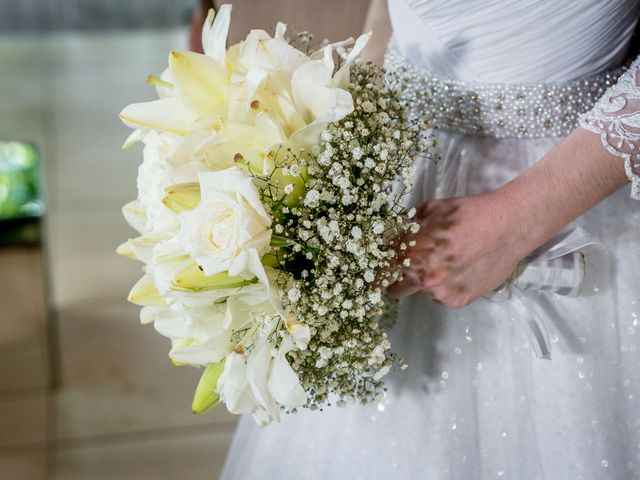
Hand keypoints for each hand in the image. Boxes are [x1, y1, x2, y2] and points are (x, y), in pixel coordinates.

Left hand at [387, 191, 536, 307]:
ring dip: (425, 281)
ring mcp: (441, 293)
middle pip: (395, 290)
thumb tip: (391, 232)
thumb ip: (406, 224)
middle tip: (410, 266)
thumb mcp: (431, 210)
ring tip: (446, 261)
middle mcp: (423, 278)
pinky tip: (460, 269)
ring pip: (421, 292)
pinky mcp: (458, 301)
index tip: (373, 275)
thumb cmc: (468, 213)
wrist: (508, 226)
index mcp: (411, 254)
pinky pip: (441, 297)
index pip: (380, 275)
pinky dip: (445, 287)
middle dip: (397, 280)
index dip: (374, 274)